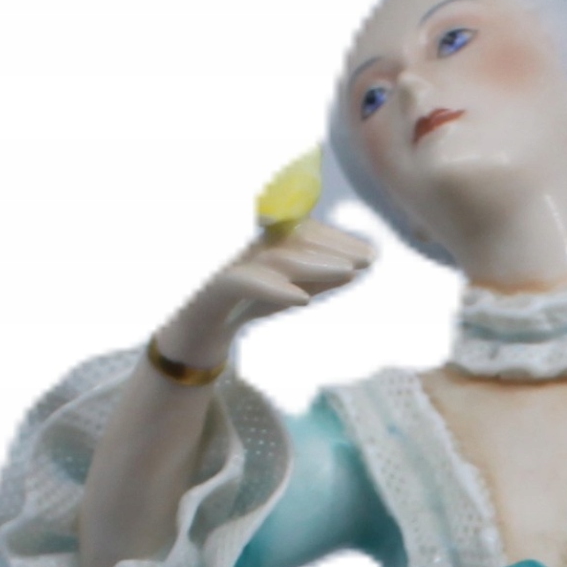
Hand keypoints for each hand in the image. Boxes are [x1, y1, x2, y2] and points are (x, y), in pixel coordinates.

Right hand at [158, 220, 375, 369]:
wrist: (195, 332)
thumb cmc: (242, 305)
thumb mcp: (285, 291)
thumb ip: (315, 280)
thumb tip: (355, 270)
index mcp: (265, 241)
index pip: (306, 233)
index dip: (338, 241)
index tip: (371, 255)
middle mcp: (249, 244)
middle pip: (296, 241)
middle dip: (335, 250)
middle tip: (369, 261)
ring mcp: (230, 262)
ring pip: (277, 259)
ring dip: (315, 266)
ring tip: (347, 274)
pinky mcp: (214, 286)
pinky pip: (246, 282)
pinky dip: (274, 289)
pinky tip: (302, 300)